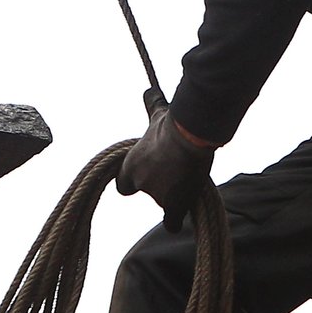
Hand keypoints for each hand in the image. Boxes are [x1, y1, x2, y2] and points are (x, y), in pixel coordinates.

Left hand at [116, 89, 215, 231]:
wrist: (189, 135)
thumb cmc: (173, 123)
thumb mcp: (158, 114)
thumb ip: (151, 105)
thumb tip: (149, 89)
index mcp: (130, 165)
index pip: (122, 185)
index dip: (133, 181)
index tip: (145, 176)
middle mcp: (139, 182)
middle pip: (148, 191)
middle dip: (160, 185)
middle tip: (175, 172)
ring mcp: (157, 195)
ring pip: (164, 203)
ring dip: (174, 194)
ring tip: (188, 178)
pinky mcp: (174, 205)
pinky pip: (171, 223)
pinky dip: (173, 221)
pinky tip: (178, 217)